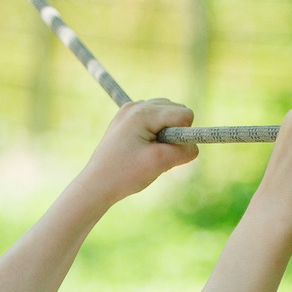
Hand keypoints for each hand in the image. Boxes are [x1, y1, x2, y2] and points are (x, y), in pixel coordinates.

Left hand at [74, 99, 199, 206]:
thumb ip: (183, 151)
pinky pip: (153, 121)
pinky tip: (142, 150)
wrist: (96, 184)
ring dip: (166, 134)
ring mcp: (129, 111)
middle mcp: (135, 106)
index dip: (183, 135)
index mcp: (143, 112)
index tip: (167, 152)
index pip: (183, 114)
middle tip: (156, 153)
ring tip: (149, 153)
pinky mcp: (126, 120)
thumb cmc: (125, 174)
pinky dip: (155, 134)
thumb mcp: (159, 163)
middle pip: (176, 110)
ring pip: (166, 115)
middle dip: (174, 133)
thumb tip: (195, 146)